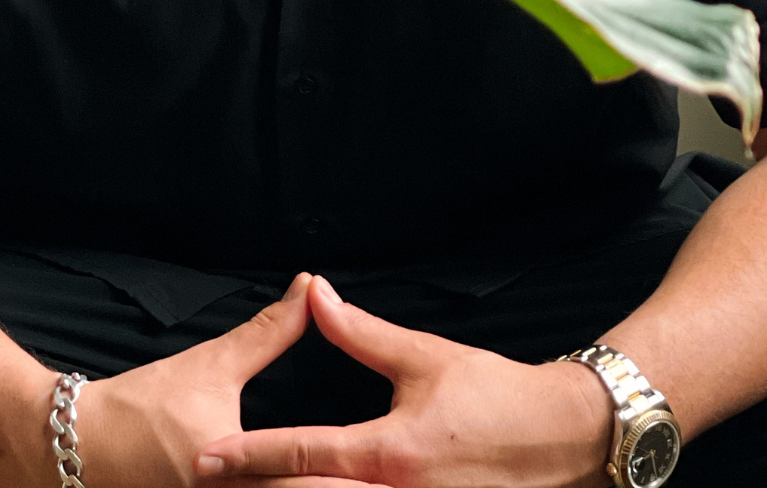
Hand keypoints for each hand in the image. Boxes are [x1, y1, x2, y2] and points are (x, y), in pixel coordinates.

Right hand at [60, 272, 371, 487]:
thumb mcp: (213, 363)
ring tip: (375, 483)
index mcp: (248, 476)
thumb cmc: (144, 406)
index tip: (406, 471)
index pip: (323, 485)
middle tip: (401, 479)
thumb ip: (270, 331)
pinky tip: (316, 485)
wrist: (79, 448)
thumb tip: (311, 289)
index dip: (369, 480)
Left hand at [195, 276, 614, 487]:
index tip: (205, 460)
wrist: (561, 438)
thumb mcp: (423, 356)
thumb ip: (359, 333)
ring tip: (254, 484)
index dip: (248, 457)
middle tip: (212, 477)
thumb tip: (315, 296)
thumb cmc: (494, 394)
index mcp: (389, 454)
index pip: (302, 455)